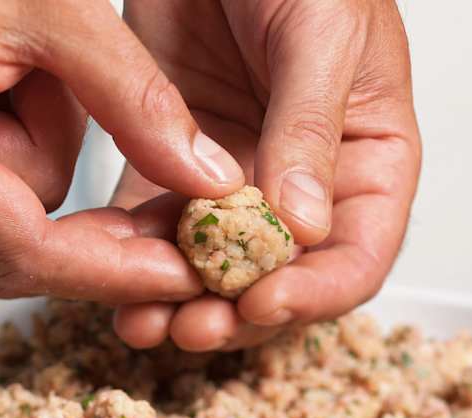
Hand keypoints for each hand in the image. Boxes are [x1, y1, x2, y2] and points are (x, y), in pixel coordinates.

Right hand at [0, 0, 245, 302]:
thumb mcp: (58, 9)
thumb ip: (136, 102)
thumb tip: (207, 181)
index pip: (18, 247)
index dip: (108, 270)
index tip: (183, 275)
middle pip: (2, 253)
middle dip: (83, 227)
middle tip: (164, 211)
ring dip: (38, 160)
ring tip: (34, 71)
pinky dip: (8, 151)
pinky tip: (8, 84)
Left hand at [111, 0, 421, 350]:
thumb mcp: (321, 35)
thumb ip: (310, 129)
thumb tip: (303, 227)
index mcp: (366, 159)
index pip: (356, 255)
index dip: (314, 293)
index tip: (261, 302)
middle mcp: (301, 182)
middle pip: (279, 278)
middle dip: (234, 311)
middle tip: (189, 328)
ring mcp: (234, 176)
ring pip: (210, 264)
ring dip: (177, 299)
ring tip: (139, 323)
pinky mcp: (171, 162)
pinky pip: (153, 223)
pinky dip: (133, 254)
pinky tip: (106, 275)